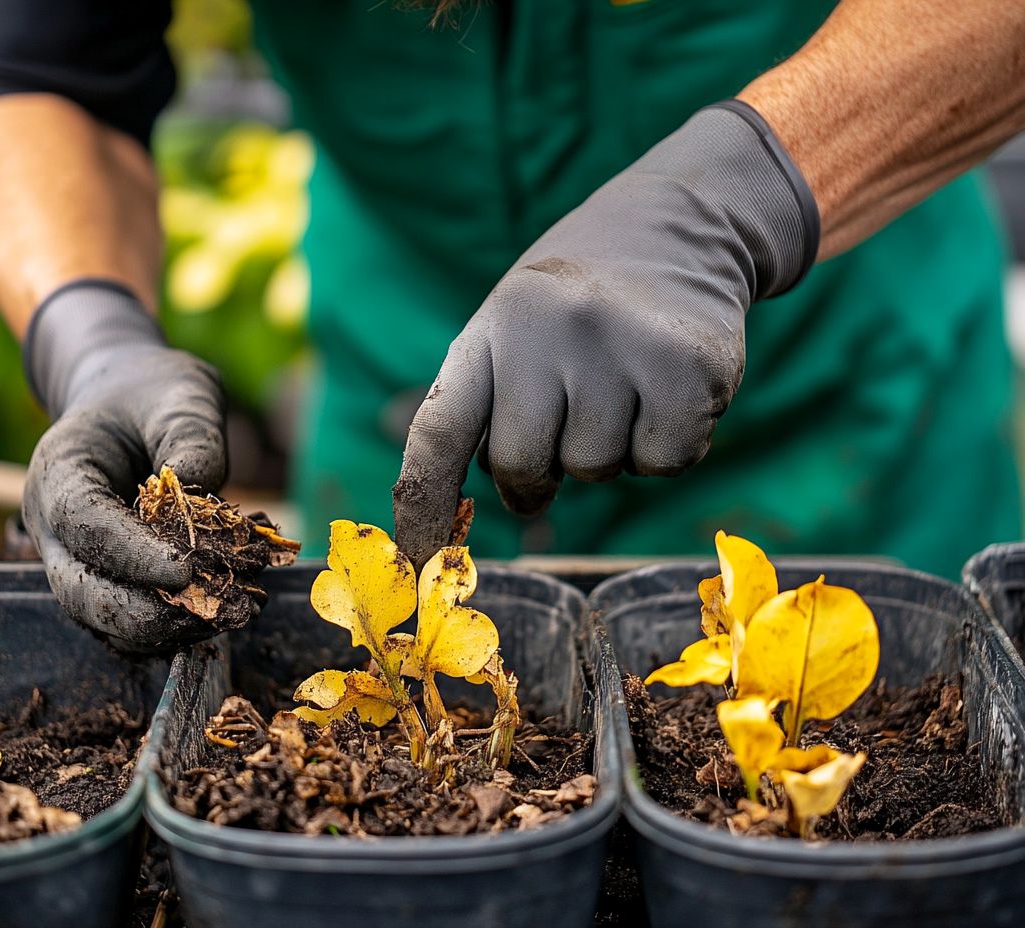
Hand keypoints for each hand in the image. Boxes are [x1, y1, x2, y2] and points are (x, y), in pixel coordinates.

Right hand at [22, 281, 228, 651]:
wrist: (127, 399)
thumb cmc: (151, 393)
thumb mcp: (182, 394)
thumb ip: (192, 436)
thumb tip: (206, 498)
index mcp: (58, 474)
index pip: (85, 528)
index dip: (133, 557)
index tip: (187, 572)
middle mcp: (52, 527)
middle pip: (80, 592)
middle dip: (145, 612)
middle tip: (215, 611)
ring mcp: (72, 559)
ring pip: (102, 618)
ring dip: (161, 628)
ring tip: (229, 615)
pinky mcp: (103, 579)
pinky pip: (125, 620)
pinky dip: (167, 626)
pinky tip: (220, 614)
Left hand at [393, 101, 818, 565]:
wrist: (682, 224)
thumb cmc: (579, 302)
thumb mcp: (513, 327)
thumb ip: (486, 406)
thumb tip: (451, 519)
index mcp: (493, 326)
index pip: (439, 432)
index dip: (422, 505)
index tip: (418, 560)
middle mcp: (548, 329)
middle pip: (521, 467)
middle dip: (539, 472)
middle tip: (563, 430)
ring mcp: (620, 345)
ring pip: (595, 469)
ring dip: (609, 450)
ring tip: (622, 385)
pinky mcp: (687, 366)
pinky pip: (662, 463)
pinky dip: (666, 447)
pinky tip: (666, 392)